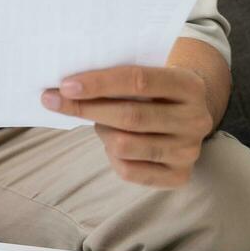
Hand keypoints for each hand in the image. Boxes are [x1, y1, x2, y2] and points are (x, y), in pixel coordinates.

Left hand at [41, 65, 214, 187]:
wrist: (188, 115)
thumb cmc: (155, 91)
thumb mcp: (149, 74)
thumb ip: (118, 77)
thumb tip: (66, 87)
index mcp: (189, 85)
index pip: (139, 81)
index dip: (99, 83)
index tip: (65, 85)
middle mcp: (195, 119)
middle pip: (130, 116)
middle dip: (86, 108)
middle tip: (53, 101)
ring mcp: (189, 150)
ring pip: (124, 145)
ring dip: (101, 131)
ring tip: (99, 122)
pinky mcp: (180, 176)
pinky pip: (129, 170)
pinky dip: (111, 156)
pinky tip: (113, 143)